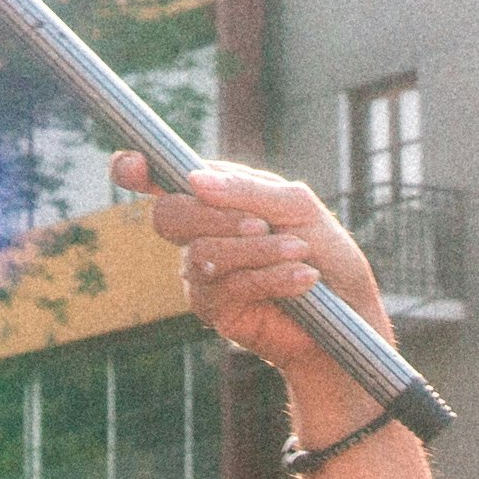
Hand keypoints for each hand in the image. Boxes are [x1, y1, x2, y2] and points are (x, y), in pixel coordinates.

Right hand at [115, 157, 387, 386]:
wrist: (348, 311)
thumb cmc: (324, 251)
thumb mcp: (297, 206)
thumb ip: (247, 190)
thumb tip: (195, 181)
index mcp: (214, 195)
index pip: (159, 178)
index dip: (135, 169)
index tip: (130, 167)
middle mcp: (198, 231)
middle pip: (169, 215)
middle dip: (215, 216)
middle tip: (261, 225)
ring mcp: (200, 273)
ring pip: (202, 253)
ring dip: (257, 251)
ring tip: (300, 253)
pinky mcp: (213, 310)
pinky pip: (226, 287)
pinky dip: (270, 277)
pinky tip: (303, 280)